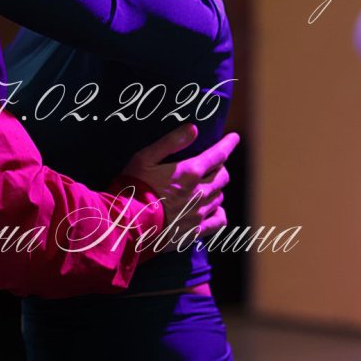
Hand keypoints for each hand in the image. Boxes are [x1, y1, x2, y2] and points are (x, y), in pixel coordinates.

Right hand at [120, 124, 238, 245]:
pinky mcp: (195, 231)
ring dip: (215, 188)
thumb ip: (171, 142)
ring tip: (204, 186)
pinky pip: (219, 220)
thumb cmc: (132, 187)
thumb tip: (193, 129)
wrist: (125, 224)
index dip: (228, 144)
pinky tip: (211, 209)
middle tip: (210, 165)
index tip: (234, 137)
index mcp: (190, 172)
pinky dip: (218, 212)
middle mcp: (200, 192)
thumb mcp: (145, 158)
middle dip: (219, 167)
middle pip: (222, 176)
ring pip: (220, 196)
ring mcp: (199, 213)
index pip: (219, 154)